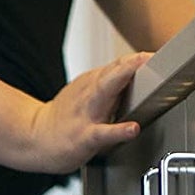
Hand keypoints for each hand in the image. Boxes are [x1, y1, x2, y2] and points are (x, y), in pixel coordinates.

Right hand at [17, 51, 151, 173]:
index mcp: (92, 82)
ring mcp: (87, 114)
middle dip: (134, 62)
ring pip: (107, 91)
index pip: (120, 65)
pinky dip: (118, 131)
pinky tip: (131, 129)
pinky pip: (103, 133)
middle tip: (152, 56)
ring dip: (124, 79)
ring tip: (145, 74)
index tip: (161, 55)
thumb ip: (108, 82)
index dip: (140, 59)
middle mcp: (90, 93)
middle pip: (114, 71)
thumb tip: (133, 72)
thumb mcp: (84, 92)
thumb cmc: (63, 119)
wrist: (32, 139)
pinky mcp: (84, 137)